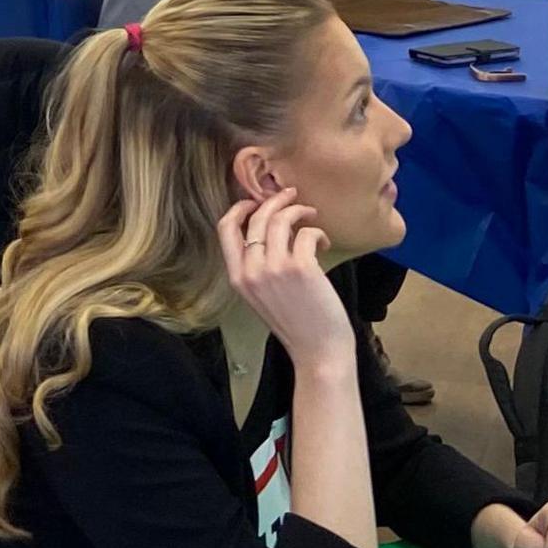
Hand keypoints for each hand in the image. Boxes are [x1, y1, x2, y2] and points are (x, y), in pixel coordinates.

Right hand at [216, 196, 349, 365]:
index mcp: (237, 278)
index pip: (224, 229)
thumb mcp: (262, 296)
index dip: (239, 208)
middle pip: (255, 217)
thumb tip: (271, 230)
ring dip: (298, 210)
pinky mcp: (300, 267)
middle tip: (292, 196)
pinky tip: (324, 242)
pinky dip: (317, 232)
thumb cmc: (296, 324)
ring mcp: (274, 268)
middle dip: (275, 200)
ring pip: (280, 219)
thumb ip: (258, 268)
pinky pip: (305, 233)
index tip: (256, 202)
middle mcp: (251, 271)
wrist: (317, 351)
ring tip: (311, 215)